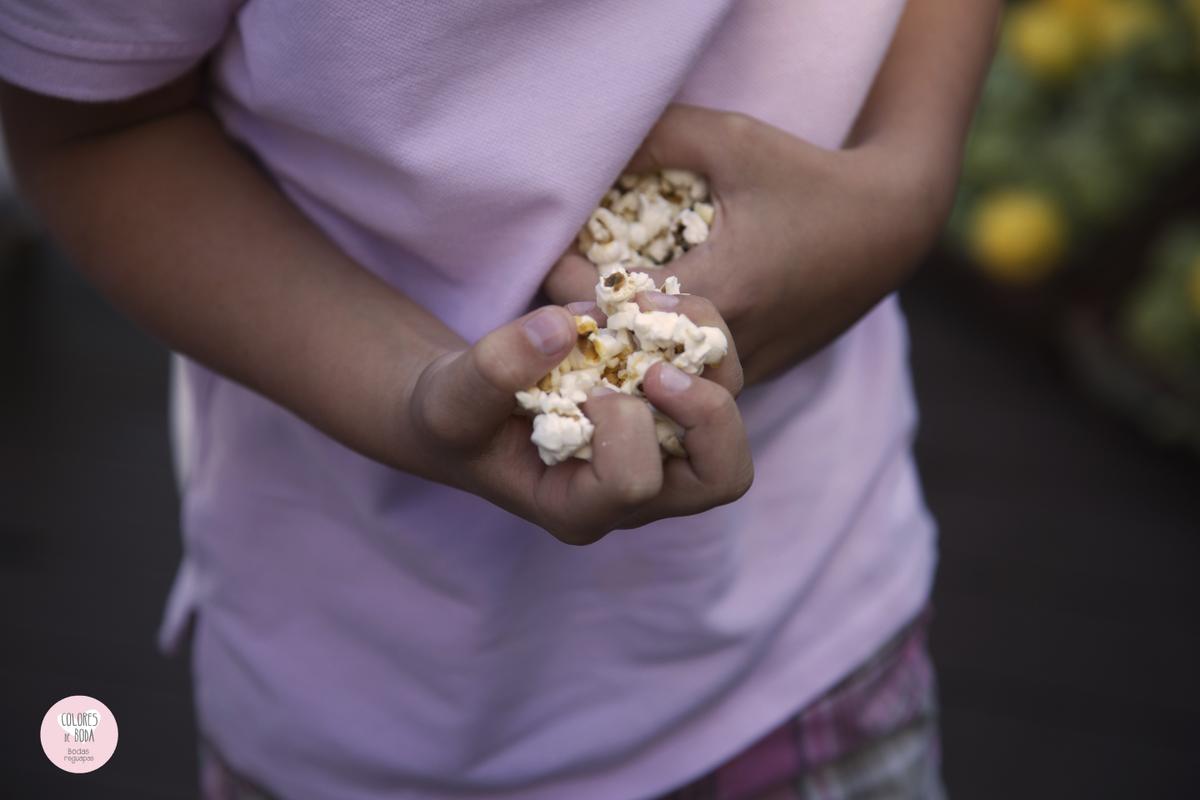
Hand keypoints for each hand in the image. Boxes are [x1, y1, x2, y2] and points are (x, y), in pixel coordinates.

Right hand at [405, 297, 751, 544]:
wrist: (465, 402)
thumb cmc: (454, 415)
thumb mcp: (451, 398)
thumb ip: (494, 371)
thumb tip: (564, 326)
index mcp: (581, 509)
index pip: (635, 485)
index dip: (621, 427)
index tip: (584, 389)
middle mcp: (636, 493)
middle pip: (722, 476)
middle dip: (707, 412)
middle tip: (655, 366)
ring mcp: (661, 451)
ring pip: (733, 415)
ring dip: (707, 352)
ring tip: (651, 306)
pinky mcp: (668, 408)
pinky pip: (716, 370)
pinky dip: (695, 327)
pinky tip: (645, 298)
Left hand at [543, 104, 955, 383]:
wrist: (890, 229)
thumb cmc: (809, 179)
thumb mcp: (731, 141)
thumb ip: (656, 138)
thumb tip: (589, 144)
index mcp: (718, 291)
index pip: (607, 310)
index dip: (566, 278)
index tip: (557, 246)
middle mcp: (729, 348)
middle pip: (622, 353)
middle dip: (586, 318)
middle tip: (565, 277)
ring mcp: (745, 372)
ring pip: (655, 377)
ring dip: (621, 342)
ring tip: (599, 300)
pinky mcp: (757, 377)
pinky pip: (689, 380)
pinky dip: (659, 354)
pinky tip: (646, 317)